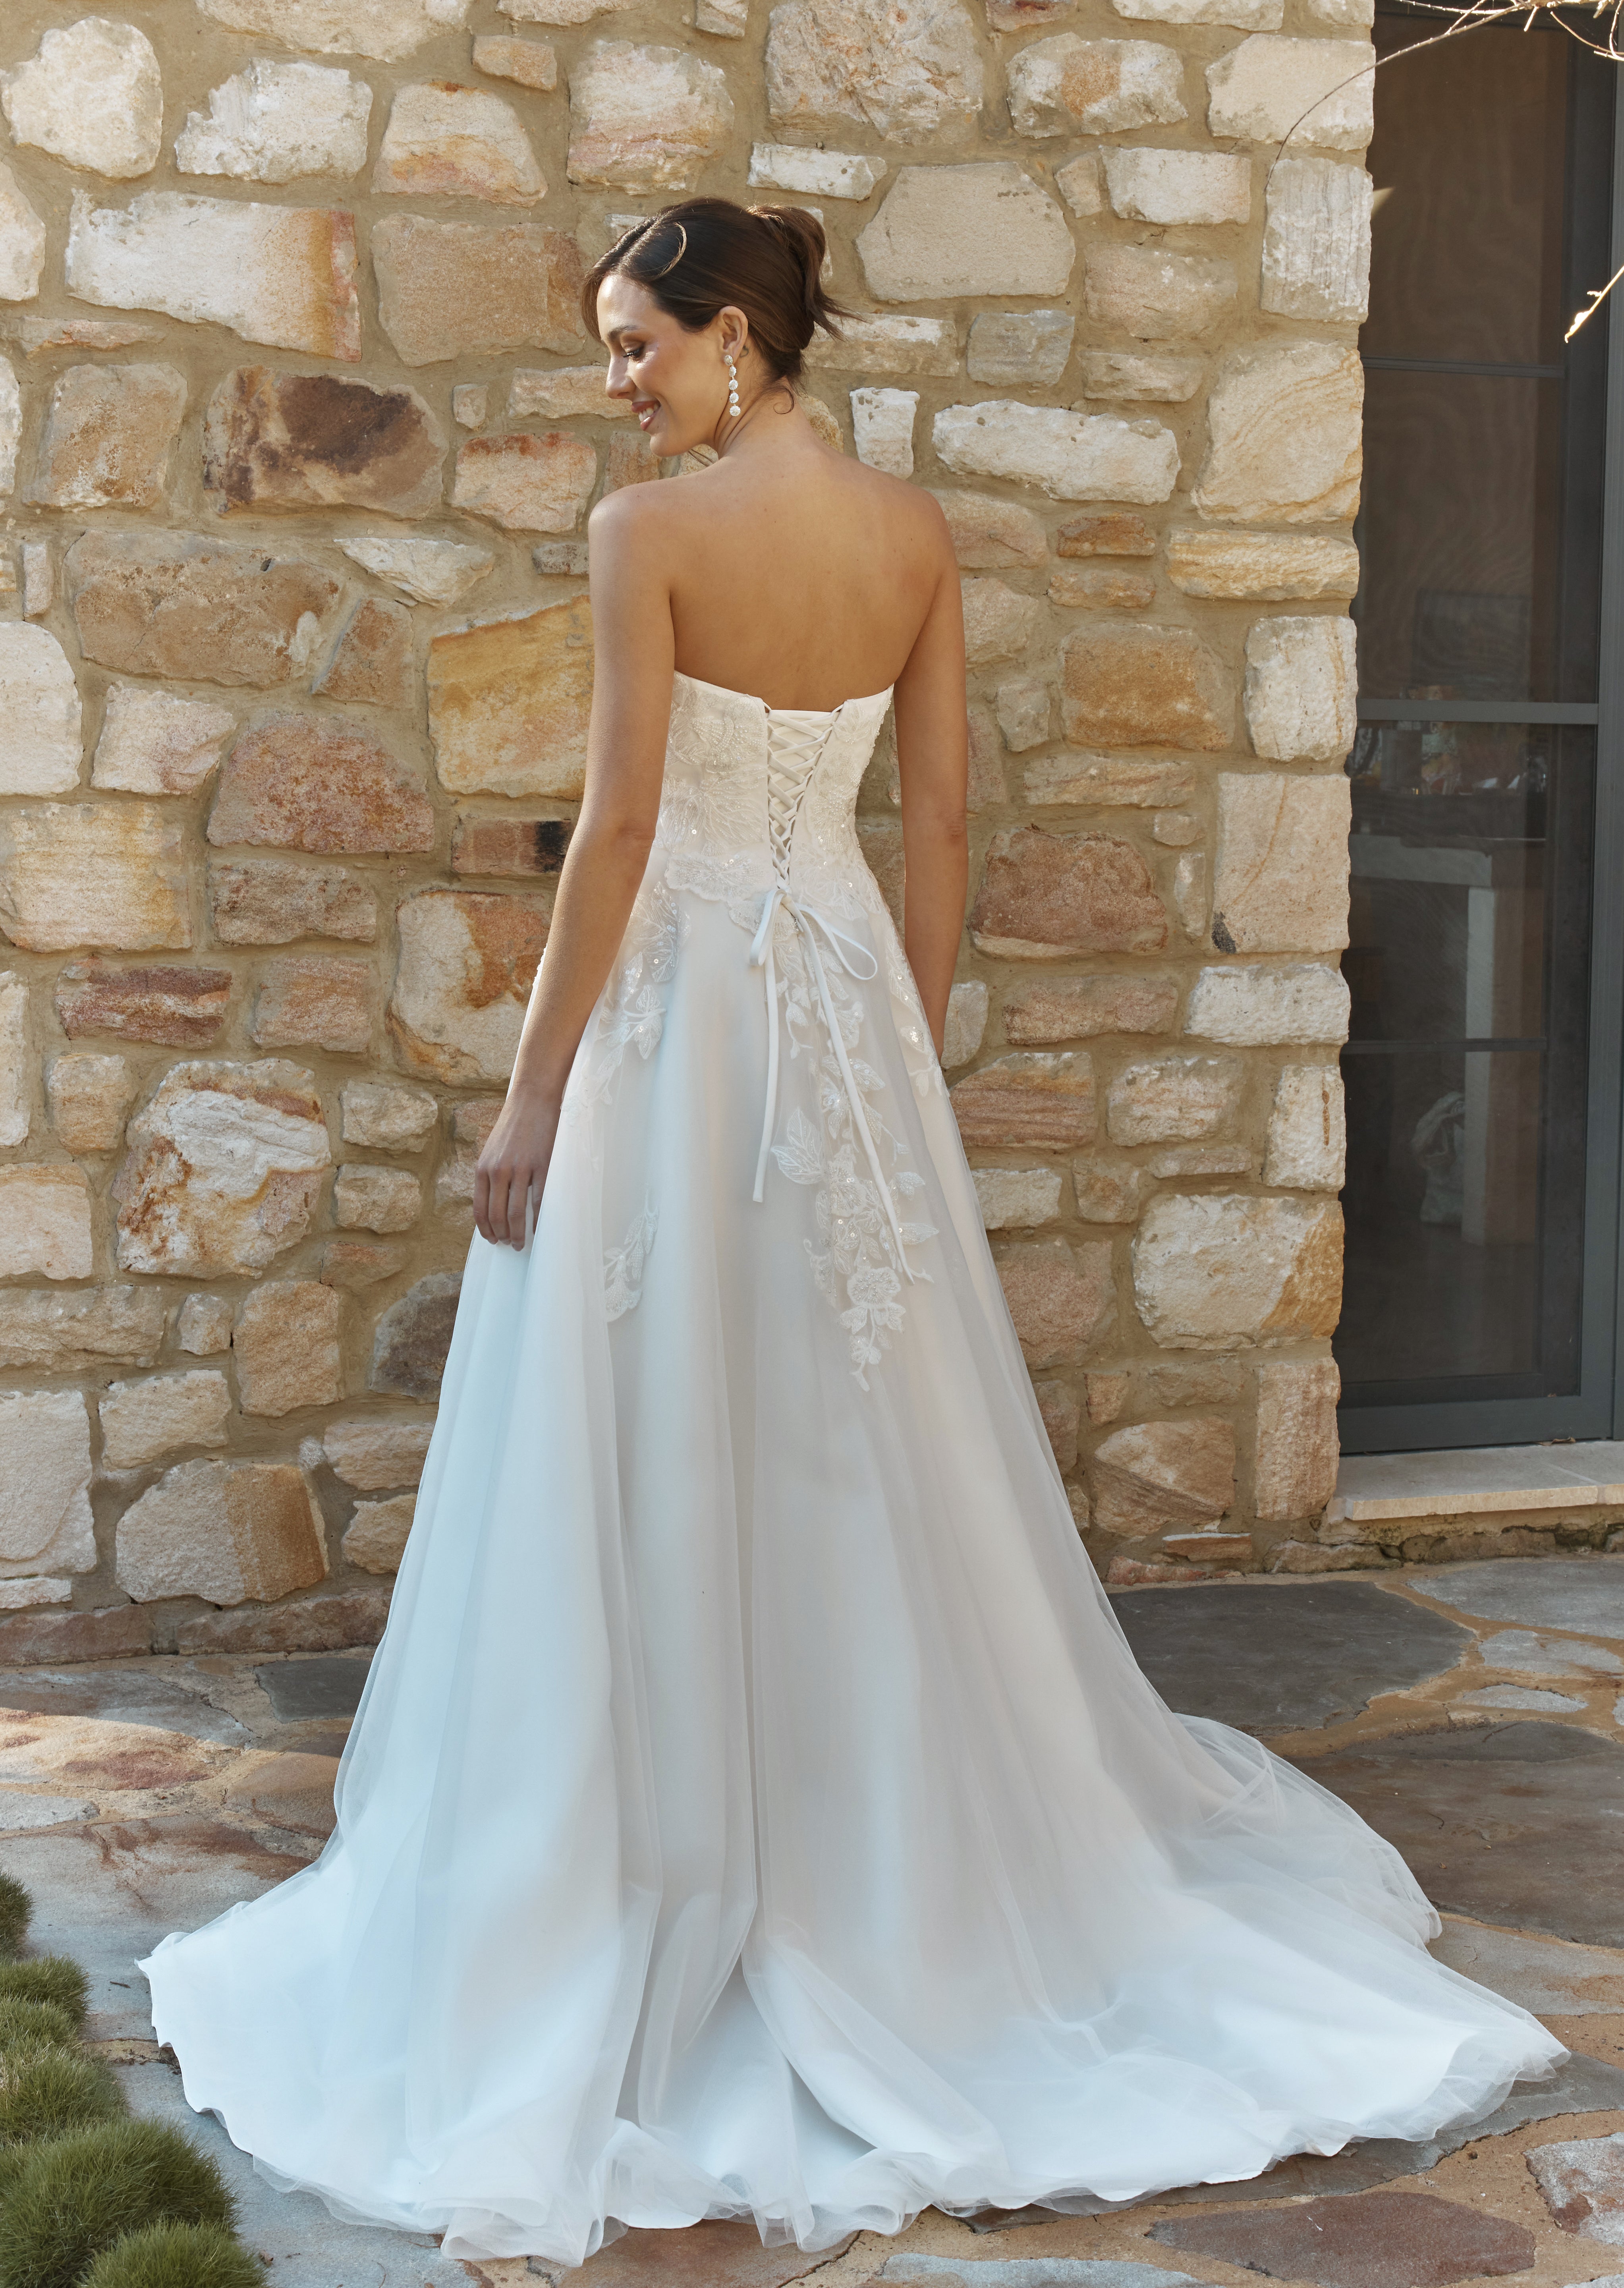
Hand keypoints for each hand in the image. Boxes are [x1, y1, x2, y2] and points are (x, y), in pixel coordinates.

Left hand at [474, 1086, 561, 1249]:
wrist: (531, 1101)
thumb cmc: (513, 1127)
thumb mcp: (492, 1150)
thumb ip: (489, 1174)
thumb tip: (492, 1202)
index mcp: (483, 1168)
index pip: (480, 1208)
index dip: (485, 1229)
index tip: (491, 1240)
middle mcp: (498, 1171)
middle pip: (497, 1215)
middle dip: (502, 1236)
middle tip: (508, 1245)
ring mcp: (520, 1169)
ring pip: (516, 1212)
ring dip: (518, 1233)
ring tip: (521, 1243)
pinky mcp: (542, 1166)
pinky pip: (539, 1201)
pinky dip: (538, 1219)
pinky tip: (539, 1229)